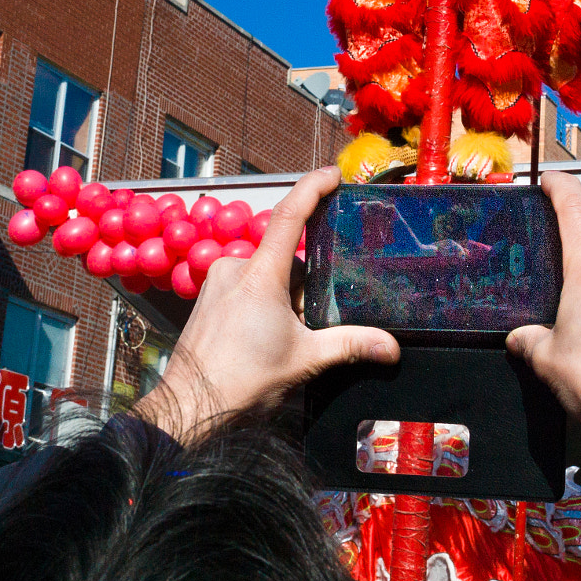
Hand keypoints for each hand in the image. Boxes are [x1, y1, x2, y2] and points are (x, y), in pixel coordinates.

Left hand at [134, 166, 398, 440]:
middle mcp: (236, 268)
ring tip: (283, 340)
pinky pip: (246, 287)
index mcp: (261, 275)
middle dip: (305, 289)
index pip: (290, 215)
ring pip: (267, 276)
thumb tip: (391, 347)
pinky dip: (263, 304)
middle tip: (309, 326)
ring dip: (283, 299)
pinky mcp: (208, 296)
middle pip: (286, 260)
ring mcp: (218, 281)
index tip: (333, 174)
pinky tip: (263, 338)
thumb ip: (350, 345)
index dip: (313, 187)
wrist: (189, 405)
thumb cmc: (241, 380)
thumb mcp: (304, 360)